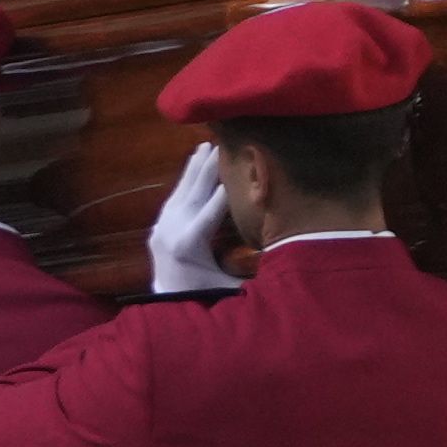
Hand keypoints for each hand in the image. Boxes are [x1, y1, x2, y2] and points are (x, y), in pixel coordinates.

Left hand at [145, 141, 247, 300]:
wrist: (168, 304)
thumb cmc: (205, 296)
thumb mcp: (231, 287)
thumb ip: (253, 275)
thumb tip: (288, 262)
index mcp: (189, 242)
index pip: (213, 207)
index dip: (227, 185)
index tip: (240, 164)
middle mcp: (172, 229)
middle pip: (194, 192)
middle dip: (209, 167)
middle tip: (223, 143)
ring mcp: (161, 226)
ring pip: (181, 190)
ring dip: (194, 167)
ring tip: (206, 145)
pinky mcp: (158, 226)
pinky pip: (173, 197)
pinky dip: (184, 179)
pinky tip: (193, 163)